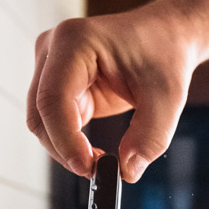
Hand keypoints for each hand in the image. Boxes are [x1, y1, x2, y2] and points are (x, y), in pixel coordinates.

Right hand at [27, 9, 197, 182]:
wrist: (166, 37)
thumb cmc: (164, 54)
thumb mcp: (168, 98)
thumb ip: (150, 137)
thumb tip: (127, 171)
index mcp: (75, 41)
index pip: (53, 98)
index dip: (65, 139)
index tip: (88, 167)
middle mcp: (54, 50)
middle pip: (40, 114)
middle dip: (65, 149)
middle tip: (98, 171)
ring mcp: (51, 67)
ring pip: (42, 123)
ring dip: (66, 149)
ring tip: (101, 161)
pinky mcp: (59, 85)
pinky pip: (54, 123)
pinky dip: (71, 143)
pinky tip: (95, 152)